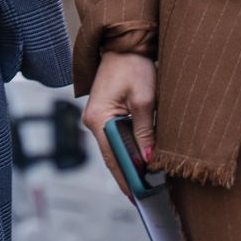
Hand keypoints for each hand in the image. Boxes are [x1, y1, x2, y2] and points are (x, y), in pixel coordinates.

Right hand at [82, 52, 156, 195]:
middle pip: (110, 156)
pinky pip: (114, 138)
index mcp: (99, 118)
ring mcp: (96, 117)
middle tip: (142, 195)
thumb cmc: (134, 66)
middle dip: (127, 175)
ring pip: (112, 148)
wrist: (125, 44)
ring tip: (143, 183)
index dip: (126, 177)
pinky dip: (126, 150)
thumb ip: (145, 131)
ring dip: (127, 164)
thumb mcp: (145, 100)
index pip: (112, 156)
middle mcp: (92, 120)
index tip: (137, 194)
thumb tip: (147, 160)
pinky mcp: (103, 113)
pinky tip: (137, 161)